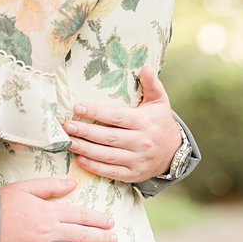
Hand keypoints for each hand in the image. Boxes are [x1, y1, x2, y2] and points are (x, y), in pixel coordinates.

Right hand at [0, 177, 116, 241]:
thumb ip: (51, 186)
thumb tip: (73, 184)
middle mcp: (49, 232)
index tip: (110, 222)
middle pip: (82, 235)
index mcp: (49, 212)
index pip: (80, 215)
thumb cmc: (0, 206)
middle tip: (114, 239)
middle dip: (101, 237)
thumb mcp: (25, 188)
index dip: (98, 219)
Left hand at [65, 67, 182, 182]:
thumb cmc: (160, 122)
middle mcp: (141, 141)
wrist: (175, 151)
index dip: (96, 112)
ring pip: (108, 155)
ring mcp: (138, 159)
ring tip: (69, 142)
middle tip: (67, 126)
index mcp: (144, 122)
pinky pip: (112, 172)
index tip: (77, 107)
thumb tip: (144, 67)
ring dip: (86, 149)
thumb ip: (152, 84)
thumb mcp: (160, 101)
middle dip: (86, 132)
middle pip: (109, 137)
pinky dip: (96, 167)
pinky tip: (81, 160)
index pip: (117, 117)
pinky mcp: (134, 174)